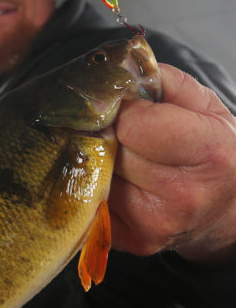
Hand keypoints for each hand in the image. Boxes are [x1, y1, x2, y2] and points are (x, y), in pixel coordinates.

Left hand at [109, 63, 235, 263]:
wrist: (226, 212)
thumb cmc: (213, 152)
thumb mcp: (205, 108)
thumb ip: (164, 80)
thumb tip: (118, 67)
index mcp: (209, 154)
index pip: (132, 124)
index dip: (125, 110)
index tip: (134, 110)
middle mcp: (182, 195)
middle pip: (108, 148)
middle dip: (108, 134)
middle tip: (125, 135)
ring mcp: (152, 223)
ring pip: (91, 173)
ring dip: (96, 159)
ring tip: (122, 157)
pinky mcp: (127, 240)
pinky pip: (85, 198)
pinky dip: (91, 185)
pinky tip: (113, 180)